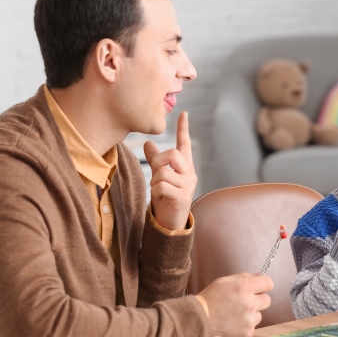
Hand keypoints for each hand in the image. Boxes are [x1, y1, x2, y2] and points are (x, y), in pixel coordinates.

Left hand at [143, 112, 196, 230]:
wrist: (170, 222)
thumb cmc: (165, 198)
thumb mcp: (159, 177)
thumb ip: (156, 161)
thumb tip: (148, 143)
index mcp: (185, 167)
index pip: (185, 144)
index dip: (184, 129)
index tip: (184, 113)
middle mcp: (189, 174)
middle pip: (172, 154)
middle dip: (158, 161)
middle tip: (155, 172)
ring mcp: (187, 186)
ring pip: (163, 172)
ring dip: (154, 181)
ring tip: (158, 191)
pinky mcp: (182, 197)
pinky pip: (161, 186)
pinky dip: (155, 191)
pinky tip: (159, 198)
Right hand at [198, 273, 273, 336]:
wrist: (196, 322)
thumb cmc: (209, 300)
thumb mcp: (223, 281)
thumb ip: (243, 277)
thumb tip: (258, 275)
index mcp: (244, 287)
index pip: (268, 283)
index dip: (264, 285)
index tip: (260, 287)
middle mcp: (249, 304)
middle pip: (267, 300)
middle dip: (258, 300)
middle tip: (244, 302)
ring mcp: (249, 320)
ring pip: (259, 315)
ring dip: (251, 315)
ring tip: (234, 315)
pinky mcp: (247, 334)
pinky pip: (252, 327)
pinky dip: (245, 327)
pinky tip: (232, 325)